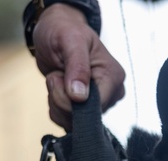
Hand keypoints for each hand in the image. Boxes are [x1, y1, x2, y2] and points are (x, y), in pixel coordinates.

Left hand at [32, 3, 125, 129]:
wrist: (55, 32)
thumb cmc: (64, 31)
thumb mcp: (70, 40)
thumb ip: (77, 67)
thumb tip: (80, 97)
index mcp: (113, 77)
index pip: (95, 106)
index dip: (70, 99)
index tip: (58, 76)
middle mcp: (111, 93)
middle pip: (83, 116)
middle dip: (61, 98)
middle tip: (57, 74)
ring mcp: (100, 103)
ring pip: (73, 121)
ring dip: (56, 102)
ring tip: (58, 78)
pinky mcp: (87, 109)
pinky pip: (68, 122)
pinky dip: (56, 108)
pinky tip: (57, 89)